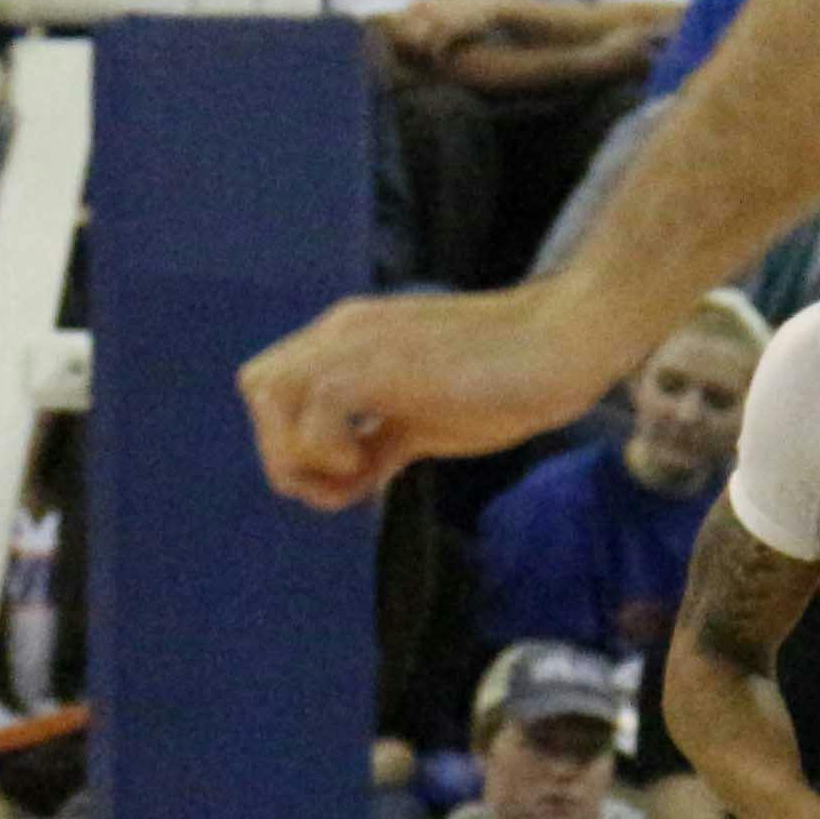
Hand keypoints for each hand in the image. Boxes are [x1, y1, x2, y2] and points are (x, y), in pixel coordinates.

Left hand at [241, 276, 628, 510]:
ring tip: (356, 478)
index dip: (293, 441)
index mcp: (351, 341)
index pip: (276, 386)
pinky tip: (378, 466)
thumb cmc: (508, 380)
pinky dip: (331, 452)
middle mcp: (343, 333)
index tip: (350, 477)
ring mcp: (358, 343)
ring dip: (300, 453)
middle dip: (286, 450)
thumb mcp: (426, 419)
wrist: (561, 344)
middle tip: (345, 485)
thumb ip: (382, 438)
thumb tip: (356, 475)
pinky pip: (313, 410)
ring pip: (269, 393)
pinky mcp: (379, 364)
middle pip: (257, 386)